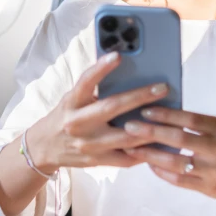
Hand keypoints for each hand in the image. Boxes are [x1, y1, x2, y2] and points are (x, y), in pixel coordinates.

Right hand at [25, 53, 170, 172]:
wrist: (44, 147)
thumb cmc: (65, 116)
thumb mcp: (73, 99)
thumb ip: (93, 89)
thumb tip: (127, 73)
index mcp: (72, 102)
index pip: (85, 82)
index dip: (101, 68)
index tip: (118, 55)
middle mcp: (78, 122)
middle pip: (112, 108)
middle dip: (140, 97)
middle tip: (162, 87)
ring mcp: (88, 144)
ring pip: (125, 137)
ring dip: (150, 127)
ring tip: (170, 117)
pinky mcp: (96, 161)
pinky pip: (126, 158)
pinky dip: (145, 151)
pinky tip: (160, 142)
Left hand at [124, 108, 215, 212]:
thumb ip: (202, 125)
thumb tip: (166, 116)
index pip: (189, 118)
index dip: (165, 114)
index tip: (145, 110)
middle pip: (178, 138)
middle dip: (150, 132)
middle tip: (128, 127)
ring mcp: (213, 171)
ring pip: (175, 161)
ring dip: (150, 154)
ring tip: (131, 148)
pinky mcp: (209, 189)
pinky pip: (180, 180)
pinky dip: (162, 172)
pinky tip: (149, 164)